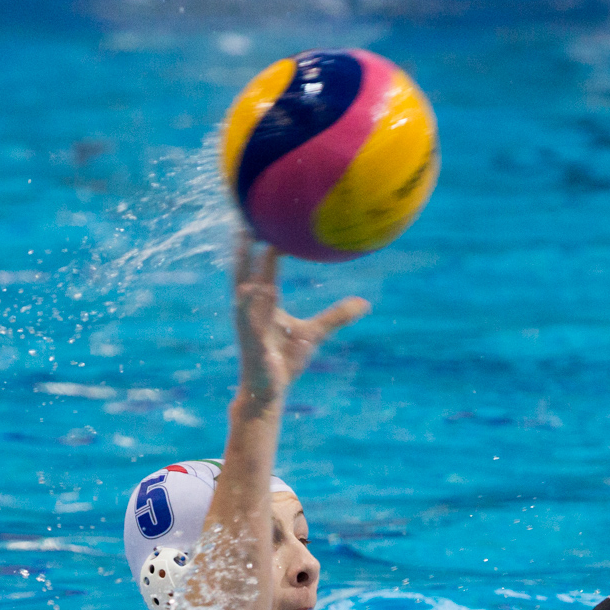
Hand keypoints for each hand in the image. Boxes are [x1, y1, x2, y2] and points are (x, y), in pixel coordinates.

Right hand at [233, 231, 368, 404]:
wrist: (269, 391)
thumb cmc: (285, 361)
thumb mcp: (315, 333)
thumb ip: (337, 316)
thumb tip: (365, 304)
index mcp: (264, 304)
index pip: (265, 269)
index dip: (270, 248)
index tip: (275, 223)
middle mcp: (252, 308)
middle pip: (245, 271)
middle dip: (245, 247)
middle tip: (246, 219)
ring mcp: (249, 323)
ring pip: (244, 288)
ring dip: (244, 265)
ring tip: (246, 243)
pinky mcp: (251, 341)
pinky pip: (251, 318)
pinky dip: (252, 303)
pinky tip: (256, 289)